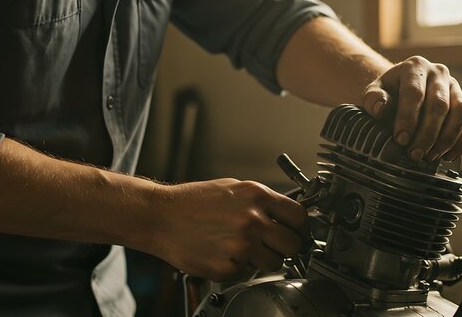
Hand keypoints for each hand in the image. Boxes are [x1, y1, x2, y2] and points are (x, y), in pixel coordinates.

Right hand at [144, 179, 306, 280]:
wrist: (161, 216)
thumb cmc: (194, 201)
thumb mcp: (234, 188)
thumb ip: (262, 202)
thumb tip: (286, 215)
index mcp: (257, 196)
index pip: (300, 217)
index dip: (299, 226)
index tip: (294, 230)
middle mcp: (252, 220)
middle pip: (293, 244)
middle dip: (285, 246)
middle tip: (272, 243)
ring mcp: (241, 245)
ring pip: (275, 263)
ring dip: (265, 260)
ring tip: (245, 248)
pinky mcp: (228, 267)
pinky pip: (249, 273)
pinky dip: (241, 267)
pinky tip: (225, 253)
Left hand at [361, 56, 461, 161]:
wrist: (401, 91)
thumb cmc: (387, 93)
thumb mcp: (373, 93)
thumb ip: (373, 99)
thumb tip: (381, 109)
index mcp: (414, 67)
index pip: (414, 93)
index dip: (408, 118)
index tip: (401, 140)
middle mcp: (439, 73)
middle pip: (439, 105)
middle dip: (427, 134)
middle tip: (415, 154)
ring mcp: (455, 87)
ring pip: (461, 112)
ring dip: (447, 139)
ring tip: (430, 156)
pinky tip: (447, 156)